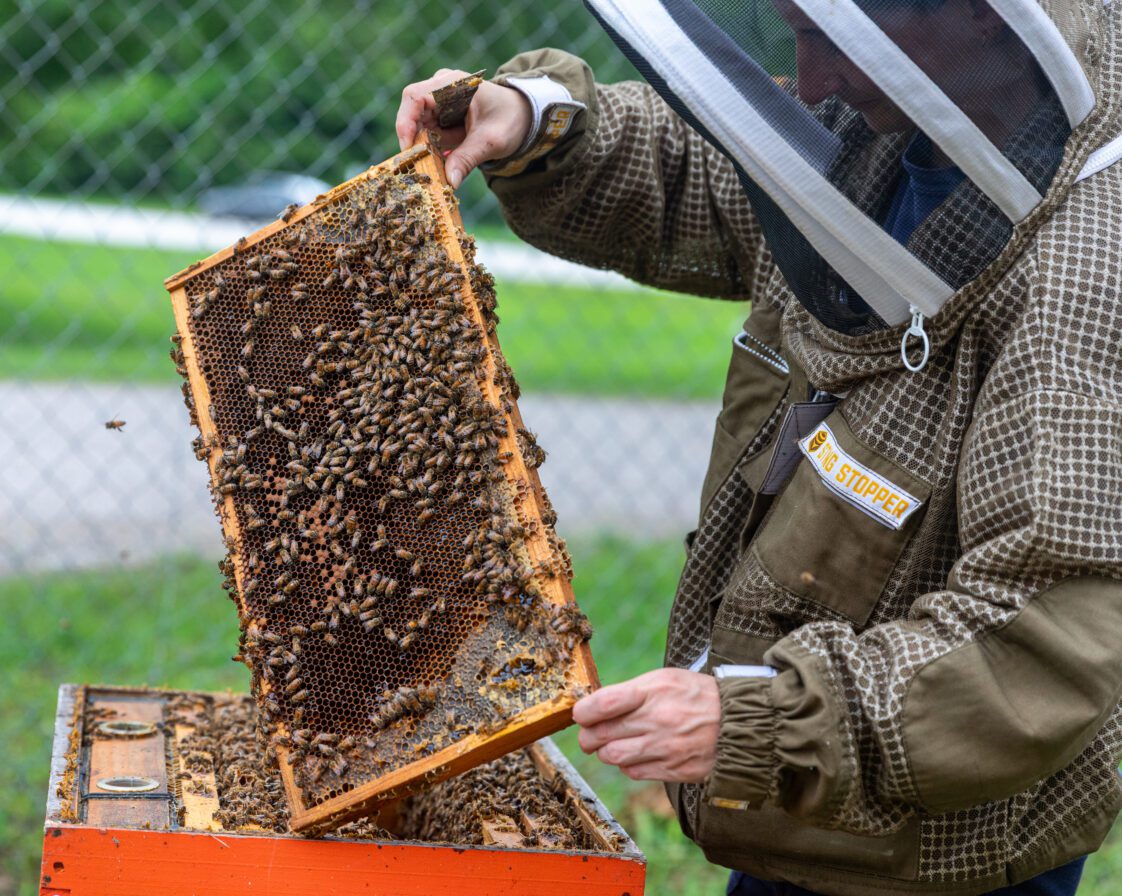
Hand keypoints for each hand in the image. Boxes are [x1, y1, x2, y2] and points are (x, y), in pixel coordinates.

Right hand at [396, 69, 532, 188]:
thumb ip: (468, 159)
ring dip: (425, 148)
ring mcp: (439, 103)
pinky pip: (427, 134)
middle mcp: (440, 89)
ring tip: (440, 165)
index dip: (405, 122)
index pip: (415, 96)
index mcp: (452, 84)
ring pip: (418, 127)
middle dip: (415, 140)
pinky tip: (446, 161)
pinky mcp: (440, 117)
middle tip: (421, 166)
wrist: (523, 116)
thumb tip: (449, 182)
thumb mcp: (491, 142)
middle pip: (412, 113)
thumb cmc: (510, 120)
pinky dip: (432, 150)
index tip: (408, 148)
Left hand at [573, 668, 720, 782]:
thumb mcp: (666, 679)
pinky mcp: (673, 769)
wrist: (740, 722)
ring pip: (613, 757)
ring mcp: (665, 748)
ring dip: (606, 752)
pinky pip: (634, 772)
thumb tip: (596, 706)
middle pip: (602, 734)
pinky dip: (626, 765)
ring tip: (611, 745)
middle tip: (589, 734)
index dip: (584, 711)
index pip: (604, 703)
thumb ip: (631, 692)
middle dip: (588, 736)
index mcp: (654, 691)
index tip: (580, 714)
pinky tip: (634, 755)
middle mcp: (658, 720)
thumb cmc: (697, 696)